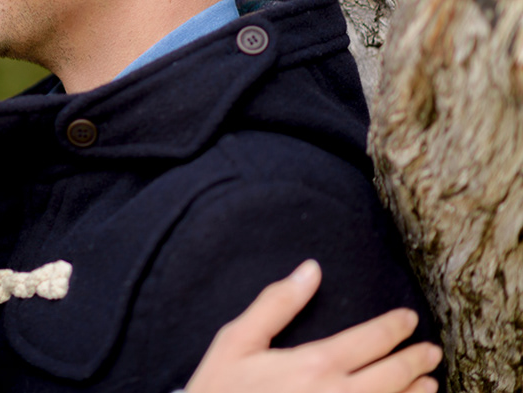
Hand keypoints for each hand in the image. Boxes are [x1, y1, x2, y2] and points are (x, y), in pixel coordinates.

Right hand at [185, 260, 442, 392]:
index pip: (369, 340)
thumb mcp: (237, 341)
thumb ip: (276, 304)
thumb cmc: (221, 389)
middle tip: (431, 351)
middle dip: (414, 360)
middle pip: (392, 375)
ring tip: (429, 383)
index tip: (408, 319)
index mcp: (313, 364)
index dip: (393, 328)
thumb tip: (310, 269)